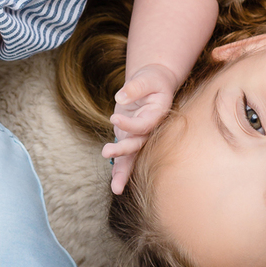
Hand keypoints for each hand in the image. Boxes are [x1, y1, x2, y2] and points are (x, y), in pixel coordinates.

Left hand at [101, 63, 178, 193]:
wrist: (154, 83)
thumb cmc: (152, 80)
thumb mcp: (146, 78)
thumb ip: (134, 87)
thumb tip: (120, 98)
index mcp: (158, 115)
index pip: (143, 125)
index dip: (130, 125)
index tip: (114, 118)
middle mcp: (150, 130)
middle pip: (138, 144)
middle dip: (123, 151)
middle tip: (107, 151)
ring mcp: (139, 136)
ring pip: (132, 157)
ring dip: (123, 172)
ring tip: (116, 188)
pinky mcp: (129, 137)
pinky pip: (125, 157)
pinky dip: (119, 170)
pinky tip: (115, 186)